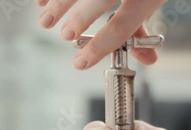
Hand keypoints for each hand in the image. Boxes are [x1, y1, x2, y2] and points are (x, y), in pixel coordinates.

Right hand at [36, 0, 165, 69]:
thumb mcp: (150, 1)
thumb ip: (141, 27)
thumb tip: (147, 59)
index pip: (121, 26)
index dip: (99, 48)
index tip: (79, 63)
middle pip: (100, 0)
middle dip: (78, 19)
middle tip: (65, 35)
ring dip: (58, 3)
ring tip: (44, 20)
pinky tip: (40, 1)